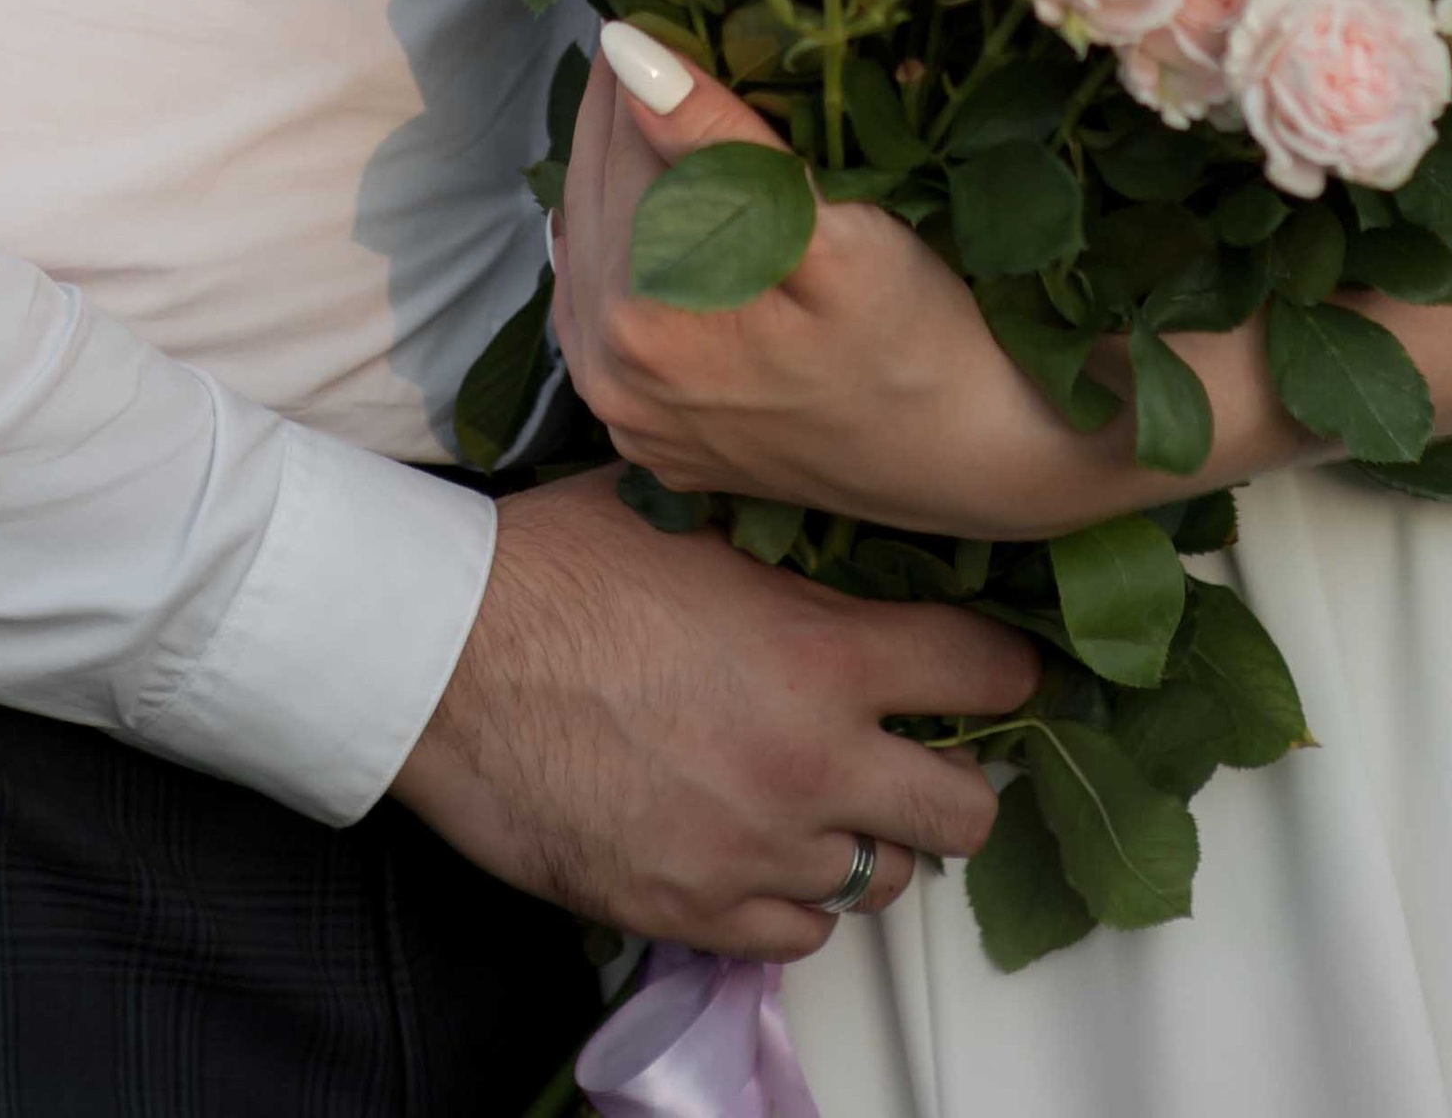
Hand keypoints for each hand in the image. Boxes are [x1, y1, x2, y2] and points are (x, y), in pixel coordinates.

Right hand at [389, 465, 1037, 956]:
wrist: (448, 661)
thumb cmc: (556, 568)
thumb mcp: (693, 513)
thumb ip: (786, 541)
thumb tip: (840, 531)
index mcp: (823, 653)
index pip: (981, 671)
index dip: (1003, 665)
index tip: (998, 666)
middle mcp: (811, 764)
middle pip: (964, 811)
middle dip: (957, 776)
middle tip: (923, 750)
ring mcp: (754, 851)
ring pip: (884, 883)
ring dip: (868, 839)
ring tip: (829, 798)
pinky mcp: (691, 912)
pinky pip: (799, 938)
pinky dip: (795, 899)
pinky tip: (762, 849)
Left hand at [555, 24, 1146, 540]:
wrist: (982, 462)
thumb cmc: (927, 336)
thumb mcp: (834, 230)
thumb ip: (717, 143)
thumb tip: (623, 48)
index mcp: (643, 316)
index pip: (614, 142)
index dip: (642, 60)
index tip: (669, 2)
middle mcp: (612, 377)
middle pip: (592, 196)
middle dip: (625, 115)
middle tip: (669, 37)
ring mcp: (629, 417)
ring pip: (593, 252)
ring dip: (621, 178)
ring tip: (672, 110)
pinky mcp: (653, 439)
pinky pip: (606, 319)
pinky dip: (626, 253)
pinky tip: (666, 212)